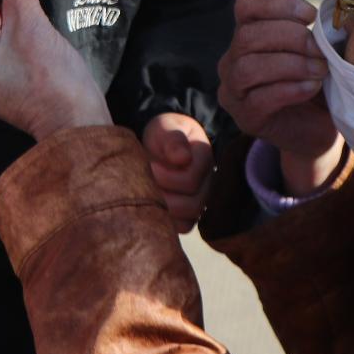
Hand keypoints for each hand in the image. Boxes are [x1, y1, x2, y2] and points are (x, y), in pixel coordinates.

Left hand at [142, 113, 213, 230]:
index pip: (190, 180)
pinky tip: (152, 205)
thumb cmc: (163, 133)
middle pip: (192, 205)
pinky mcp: (191, 213)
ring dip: (163, 209)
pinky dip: (166, 221)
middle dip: (163, 195)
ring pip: (188, 219)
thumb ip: (173, 139)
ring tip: (147, 193)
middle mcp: (209, 182)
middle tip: (145, 183)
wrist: (160, 143)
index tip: (149, 165)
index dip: (165, 177)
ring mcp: (201, 199)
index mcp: (204, 158)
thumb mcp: (165, 127)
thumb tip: (183, 158)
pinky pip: (183, 227)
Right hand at [219, 0, 340, 162]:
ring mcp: (233, 91)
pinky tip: (311, 88)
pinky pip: (260, 99)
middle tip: (320, 50)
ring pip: (248, 67)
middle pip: (247, 35)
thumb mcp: (315, 51)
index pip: (246, 3)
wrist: (317, 129)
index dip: (278, 3)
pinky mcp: (245, 117)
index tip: (311, 16)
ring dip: (291, 65)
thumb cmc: (315, 83)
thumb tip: (333, 17)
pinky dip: (290, 89)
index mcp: (247, 33)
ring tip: (319, 70)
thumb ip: (315, 32)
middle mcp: (231, 59)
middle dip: (291, 37)